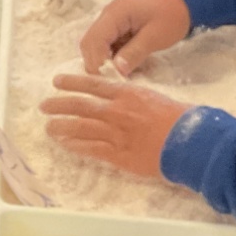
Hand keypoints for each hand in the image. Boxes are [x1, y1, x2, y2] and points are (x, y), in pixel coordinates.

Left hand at [40, 73, 190, 179]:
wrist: (190, 143)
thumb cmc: (181, 119)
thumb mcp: (156, 99)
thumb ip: (136, 98)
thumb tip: (124, 99)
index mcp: (128, 94)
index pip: (94, 84)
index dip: (73, 82)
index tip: (57, 81)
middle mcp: (117, 111)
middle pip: (81, 106)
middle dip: (59, 105)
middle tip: (44, 106)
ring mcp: (116, 133)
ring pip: (81, 128)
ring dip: (61, 126)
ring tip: (48, 127)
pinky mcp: (119, 155)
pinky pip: (91, 149)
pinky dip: (75, 146)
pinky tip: (64, 144)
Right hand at [79, 0, 192, 76]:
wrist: (183, 2)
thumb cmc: (171, 17)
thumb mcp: (155, 37)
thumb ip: (134, 53)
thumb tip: (117, 71)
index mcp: (115, 13)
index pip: (95, 39)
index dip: (97, 61)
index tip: (107, 79)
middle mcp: (107, 15)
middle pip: (89, 42)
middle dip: (96, 62)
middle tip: (110, 80)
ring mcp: (110, 20)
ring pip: (95, 44)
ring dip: (102, 60)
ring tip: (116, 75)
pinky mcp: (116, 26)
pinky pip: (106, 44)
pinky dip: (110, 56)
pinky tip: (121, 66)